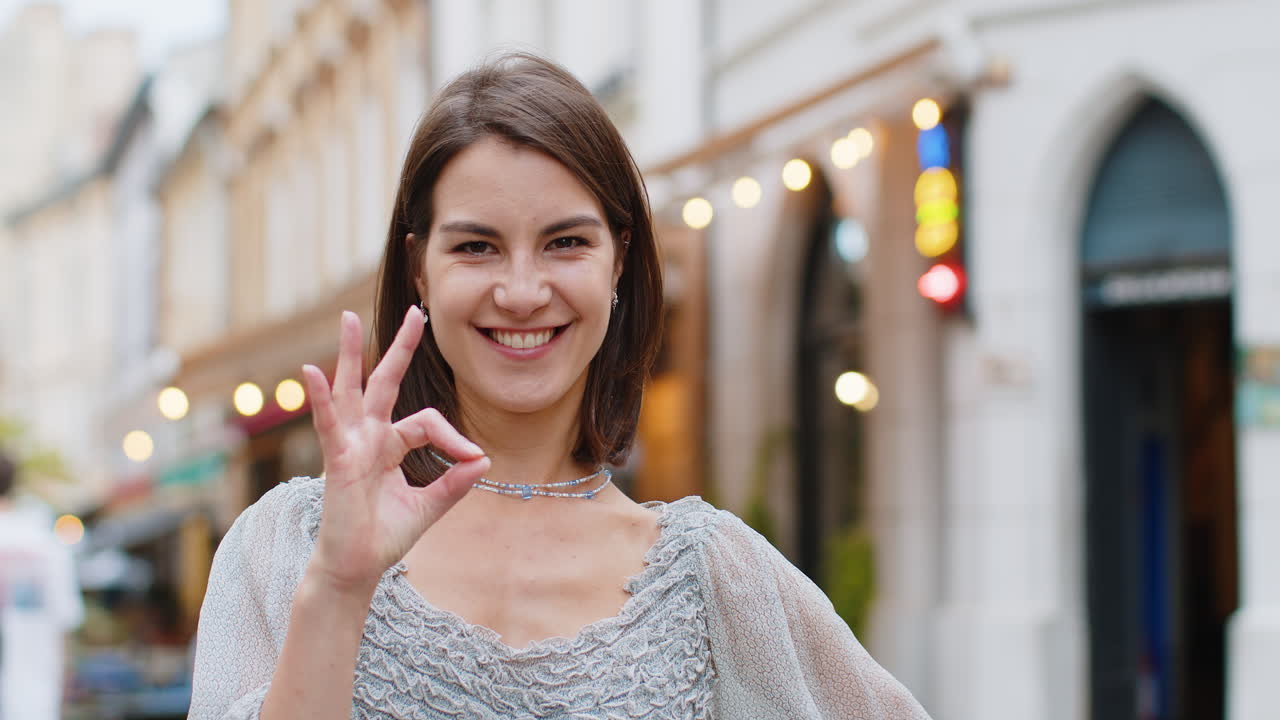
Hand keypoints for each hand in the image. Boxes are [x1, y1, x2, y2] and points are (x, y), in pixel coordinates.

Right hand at [300, 308, 487, 594]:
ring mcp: (349, 445)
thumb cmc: (384, 537)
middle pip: (384, 382)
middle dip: (400, 347)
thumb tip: (484, 459)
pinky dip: (320, 397)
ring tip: (346, 317)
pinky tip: (312, 371)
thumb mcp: (429, 506)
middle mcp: (368, 438)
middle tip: (416, 312)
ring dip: (348, 353)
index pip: (427, 422)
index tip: (473, 458)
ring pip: (351, 390)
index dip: (454, 437)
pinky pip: (328, 423)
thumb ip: (454, 483)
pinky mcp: (336, 461)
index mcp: (389, 446)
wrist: (356, 569)